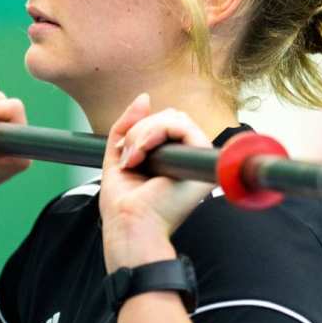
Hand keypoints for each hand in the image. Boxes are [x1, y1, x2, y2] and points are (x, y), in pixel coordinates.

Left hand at [100, 94, 212, 270]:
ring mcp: (197, 160)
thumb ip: (127, 127)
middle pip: (170, 116)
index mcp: (172, 159)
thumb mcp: (118, 156)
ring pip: (175, 117)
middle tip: (127, 157)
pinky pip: (183, 125)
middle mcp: (187, 158)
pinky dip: (155, 132)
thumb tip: (144, 97)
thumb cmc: (124, 205)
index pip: (166, 123)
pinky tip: (142, 155)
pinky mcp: (202, 161)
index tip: (125, 151)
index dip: (142, 128)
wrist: (129, 225)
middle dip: (139, 130)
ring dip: (143, 133)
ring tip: (133, 159)